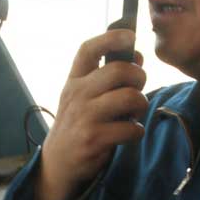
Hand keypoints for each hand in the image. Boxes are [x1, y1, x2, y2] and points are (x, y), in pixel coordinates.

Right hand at [35, 29, 147, 199]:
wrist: (58, 163)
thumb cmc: (78, 124)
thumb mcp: (81, 97)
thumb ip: (105, 78)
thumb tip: (137, 58)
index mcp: (74, 80)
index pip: (88, 49)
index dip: (111, 37)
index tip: (130, 36)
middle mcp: (77, 94)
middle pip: (120, 71)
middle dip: (140, 77)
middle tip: (139, 88)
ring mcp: (85, 117)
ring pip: (130, 97)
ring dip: (141, 105)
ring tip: (134, 113)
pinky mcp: (94, 139)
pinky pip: (131, 128)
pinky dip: (137, 131)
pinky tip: (129, 133)